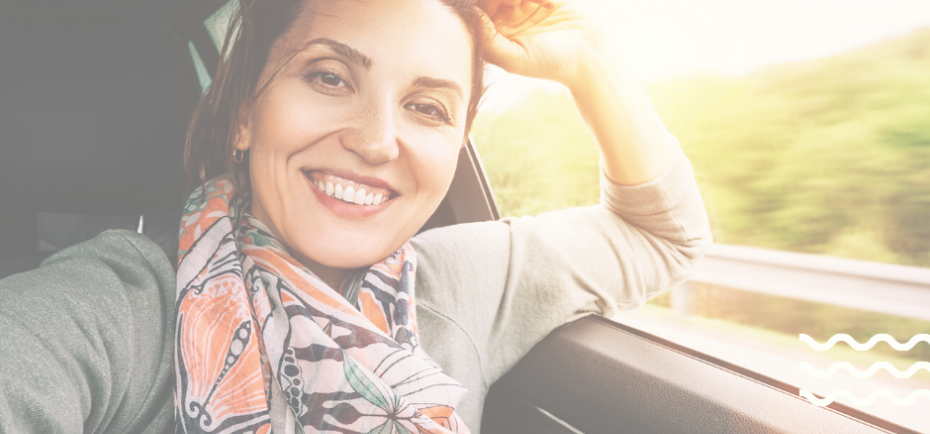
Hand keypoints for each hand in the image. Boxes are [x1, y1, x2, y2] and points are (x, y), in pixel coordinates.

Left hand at [478, 0, 608, 87]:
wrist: (588, 54)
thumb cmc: (549, 63)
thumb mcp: (513, 58)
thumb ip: (486, 39)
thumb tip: (469, 14)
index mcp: (491, 35)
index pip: (473, 10)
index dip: (482, 2)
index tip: (506, 5)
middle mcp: (502, 18)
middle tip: (517, 1)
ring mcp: (520, 5)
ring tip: (537, 3)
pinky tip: (549, 3)